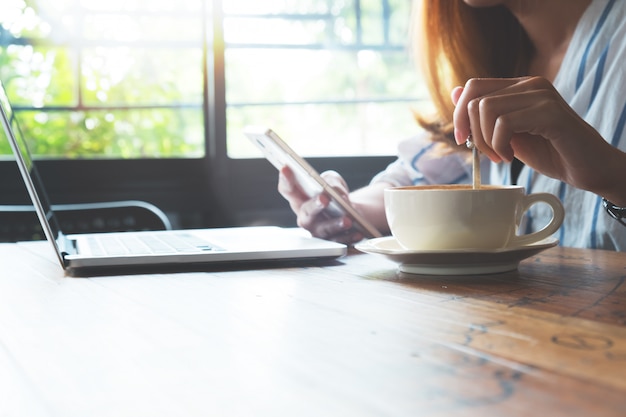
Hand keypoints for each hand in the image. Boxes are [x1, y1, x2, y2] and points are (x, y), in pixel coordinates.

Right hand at [277, 166, 363, 243]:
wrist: (349, 212)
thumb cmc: (334, 194)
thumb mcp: (333, 181)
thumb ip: (332, 181)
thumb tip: (338, 193)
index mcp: (299, 199)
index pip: (288, 189)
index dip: (285, 180)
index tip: (286, 168)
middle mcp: (305, 217)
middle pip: (306, 212)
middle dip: (314, 205)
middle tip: (324, 198)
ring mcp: (317, 231)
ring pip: (324, 229)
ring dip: (336, 224)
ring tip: (347, 219)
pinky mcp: (331, 241)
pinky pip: (340, 240)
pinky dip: (350, 236)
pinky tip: (358, 232)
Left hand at [451, 76, 619, 195]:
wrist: (588, 169)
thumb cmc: (551, 152)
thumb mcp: (508, 134)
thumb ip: (485, 115)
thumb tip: (454, 92)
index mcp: (520, 87)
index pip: (473, 86)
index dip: (460, 115)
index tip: (463, 140)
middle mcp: (531, 83)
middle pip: (475, 98)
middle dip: (473, 132)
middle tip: (489, 154)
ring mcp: (541, 95)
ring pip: (486, 108)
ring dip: (486, 140)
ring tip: (501, 156)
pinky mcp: (550, 112)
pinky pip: (504, 123)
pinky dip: (500, 145)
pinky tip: (511, 157)